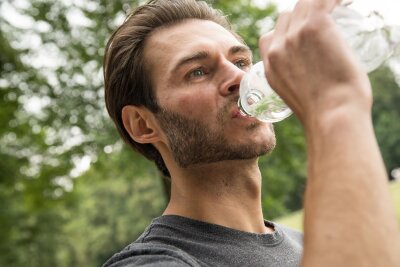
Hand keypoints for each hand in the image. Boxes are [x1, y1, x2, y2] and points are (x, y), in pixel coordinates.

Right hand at [259, 0, 371, 127]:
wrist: (332, 115)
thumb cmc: (323, 113)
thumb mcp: (295, 98)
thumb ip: (295, 82)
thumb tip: (311, 75)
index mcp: (270, 66)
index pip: (270, 36)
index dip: (287, 32)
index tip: (303, 35)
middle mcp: (277, 48)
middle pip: (287, 17)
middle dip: (303, 17)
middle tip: (325, 23)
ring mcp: (294, 36)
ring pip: (304, 5)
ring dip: (320, 6)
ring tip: (336, 9)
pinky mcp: (315, 26)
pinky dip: (334, 0)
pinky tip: (344, 2)